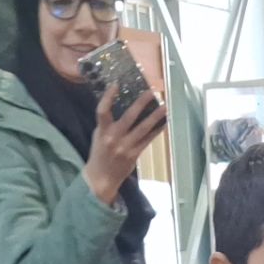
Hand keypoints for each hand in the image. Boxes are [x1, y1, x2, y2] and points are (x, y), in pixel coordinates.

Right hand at [82, 86, 166, 204]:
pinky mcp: (134, 155)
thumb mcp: (99, 135)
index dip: (108, 97)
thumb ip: (108, 122)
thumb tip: (121, 103)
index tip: (116, 84)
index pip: (102, 111)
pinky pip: (148, 140)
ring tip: (165, 107)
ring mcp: (126, 147)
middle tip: (151, 92)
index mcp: (102, 132)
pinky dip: (157, 130)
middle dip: (141, 103)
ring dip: (155, 117)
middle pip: (129, 117)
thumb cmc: (100, 153)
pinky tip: (164, 122)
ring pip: (143, 129)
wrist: (101, 178)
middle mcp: (114, 138)